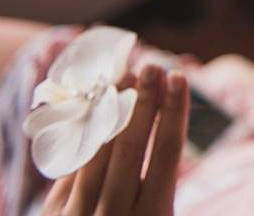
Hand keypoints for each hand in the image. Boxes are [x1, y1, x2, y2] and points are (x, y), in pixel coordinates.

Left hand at [42, 65, 188, 215]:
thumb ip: (161, 188)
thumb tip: (167, 127)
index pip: (169, 153)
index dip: (174, 112)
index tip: (179, 77)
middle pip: (133, 147)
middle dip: (144, 102)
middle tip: (152, 64)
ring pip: (98, 154)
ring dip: (111, 112)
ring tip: (123, 78)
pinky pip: (73, 169)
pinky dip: (86, 136)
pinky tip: (95, 110)